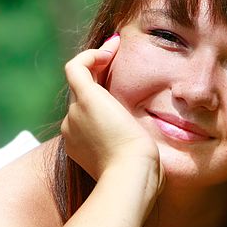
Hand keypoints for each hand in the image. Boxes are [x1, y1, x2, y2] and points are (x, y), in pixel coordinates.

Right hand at [62, 35, 163, 192]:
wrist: (131, 176)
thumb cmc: (140, 179)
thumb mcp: (137, 166)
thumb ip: (138, 157)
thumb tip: (154, 158)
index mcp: (82, 146)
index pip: (89, 116)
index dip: (103, 98)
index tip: (123, 88)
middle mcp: (72, 128)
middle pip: (83, 96)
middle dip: (99, 75)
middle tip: (121, 58)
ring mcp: (75, 114)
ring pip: (80, 81)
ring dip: (97, 61)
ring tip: (118, 47)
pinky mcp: (85, 99)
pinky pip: (76, 67)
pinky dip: (90, 55)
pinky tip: (111, 48)